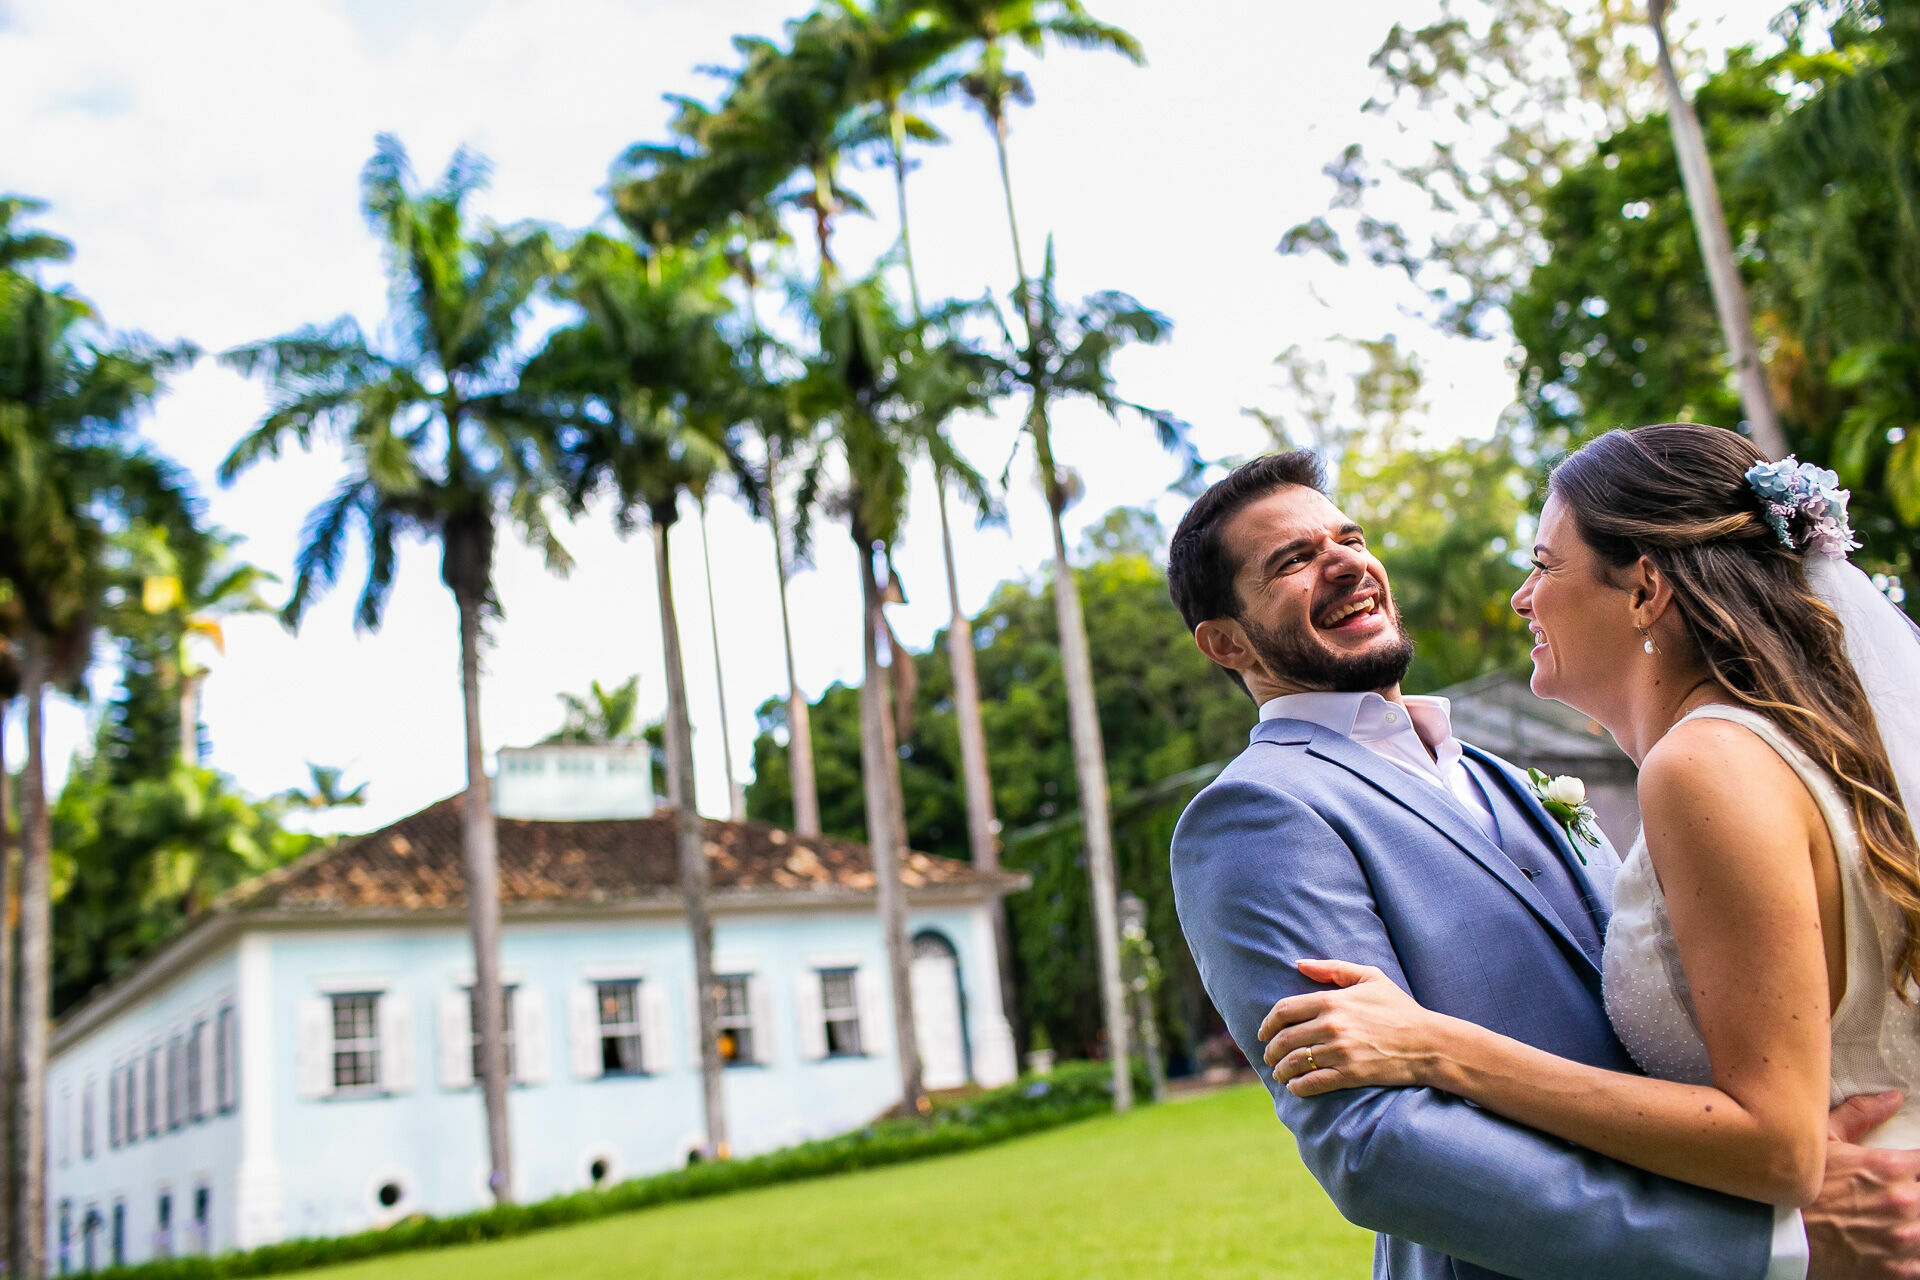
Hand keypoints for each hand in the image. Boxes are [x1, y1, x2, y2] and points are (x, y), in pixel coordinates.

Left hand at [1256, 959, 1443, 1096]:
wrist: (1427, 1043)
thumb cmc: (1398, 1007)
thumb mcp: (1369, 977)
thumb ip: (1332, 968)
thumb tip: (1299, 963)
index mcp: (1331, 1001)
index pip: (1284, 1010)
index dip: (1268, 1023)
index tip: (1263, 1033)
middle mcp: (1331, 1026)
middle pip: (1284, 1039)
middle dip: (1271, 1050)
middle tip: (1268, 1056)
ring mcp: (1339, 1052)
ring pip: (1295, 1062)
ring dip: (1281, 1070)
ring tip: (1279, 1073)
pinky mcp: (1350, 1074)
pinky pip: (1312, 1083)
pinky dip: (1297, 1086)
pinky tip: (1294, 1087)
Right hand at [1807, 1091, 1919, 1278]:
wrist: (1771, 1236)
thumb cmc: (1793, 1185)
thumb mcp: (1819, 1140)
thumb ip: (1860, 1116)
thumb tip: (1893, 1098)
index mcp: (1890, 1167)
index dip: (1916, 1166)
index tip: (1908, 1170)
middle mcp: (1904, 1202)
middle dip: (1915, 1193)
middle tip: (1892, 1197)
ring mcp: (1904, 1240)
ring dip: (1915, 1222)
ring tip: (1892, 1222)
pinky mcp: (1899, 1271)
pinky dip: (1913, 1255)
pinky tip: (1894, 1247)